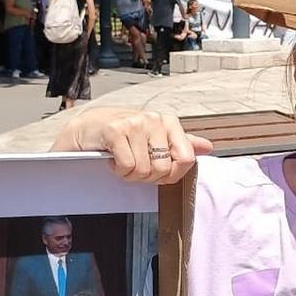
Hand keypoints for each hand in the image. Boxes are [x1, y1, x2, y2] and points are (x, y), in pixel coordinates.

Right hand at [51, 107, 213, 183]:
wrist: (88, 127)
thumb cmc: (123, 134)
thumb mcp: (155, 137)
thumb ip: (182, 143)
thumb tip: (208, 147)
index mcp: (169, 121)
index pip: (187, 159)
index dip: (172, 175)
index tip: (157, 172)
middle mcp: (155, 119)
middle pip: (164, 169)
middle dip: (147, 177)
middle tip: (134, 166)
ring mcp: (135, 123)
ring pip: (144, 170)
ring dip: (130, 174)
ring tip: (122, 160)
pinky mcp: (115, 130)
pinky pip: (126, 166)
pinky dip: (118, 169)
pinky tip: (112, 158)